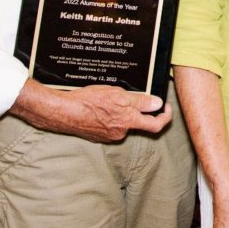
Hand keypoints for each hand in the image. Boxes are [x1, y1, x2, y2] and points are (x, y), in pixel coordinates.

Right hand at [10, 78, 171, 142]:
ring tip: (108, 97)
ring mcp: (108, 135)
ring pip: (122, 121)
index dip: (165, 116)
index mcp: (128, 122)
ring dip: (120, 110)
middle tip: (127, 94)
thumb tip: (157, 104)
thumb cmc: (88, 102)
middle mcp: (120, 132)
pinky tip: (99, 105)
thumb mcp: (118, 95)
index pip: (155, 125)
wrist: (63, 112)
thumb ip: (140, 101)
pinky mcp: (97, 135)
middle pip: (137, 122)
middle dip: (136, 108)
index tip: (165, 107)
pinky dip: (109, 115)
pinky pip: (110, 124)